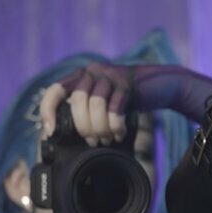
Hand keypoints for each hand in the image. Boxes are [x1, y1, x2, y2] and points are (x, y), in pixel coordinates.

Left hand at [41, 62, 211, 140]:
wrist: (161, 84)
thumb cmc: (129, 99)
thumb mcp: (104, 102)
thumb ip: (86, 110)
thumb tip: (63, 134)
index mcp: (81, 76)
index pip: (56, 90)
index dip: (49, 110)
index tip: (51, 130)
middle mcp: (93, 71)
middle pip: (78, 102)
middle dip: (84, 127)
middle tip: (94, 141)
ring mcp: (110, 75)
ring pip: (96, 106)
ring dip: (101, 128)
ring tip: (107, 139)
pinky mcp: (127, 83)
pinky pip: (115, 108)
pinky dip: (116, 125)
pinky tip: (119, 133)